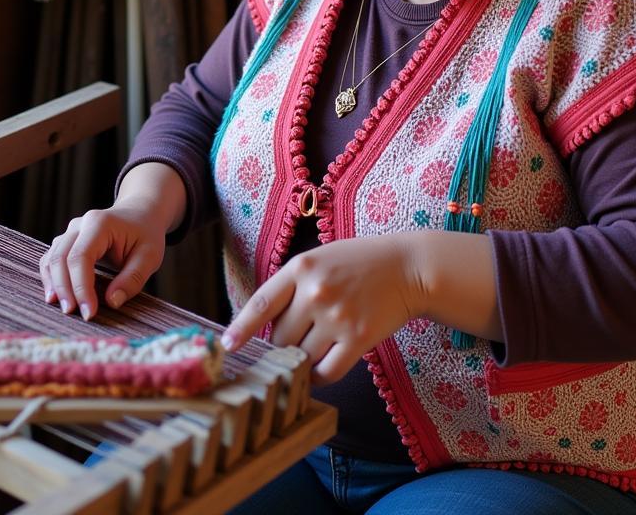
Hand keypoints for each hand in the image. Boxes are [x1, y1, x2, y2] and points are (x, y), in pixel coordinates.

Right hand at [39, 196, 167, 321]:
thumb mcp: (150, 256)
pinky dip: (51, 278)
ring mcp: (70, 231)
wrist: (139, 214)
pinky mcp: (66, 241)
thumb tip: (111, 302)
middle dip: (65, 289)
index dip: (81, 287)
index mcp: (100, 224)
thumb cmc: (145, 235)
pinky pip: (51, 259)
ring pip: (52, 259)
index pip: (81, 257)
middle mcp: (80, 225)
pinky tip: (55, 297)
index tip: (89, 312)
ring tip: (64, 308)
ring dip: (54, 285)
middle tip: (73, 314)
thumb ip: (133, 279)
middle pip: (60, 258)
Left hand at [221, 236, 422, 384]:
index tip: (226, 346)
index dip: (240, 328)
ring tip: (314, 350)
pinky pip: (328, 371)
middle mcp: (315, 291)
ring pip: (302, 357)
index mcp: (301, 267)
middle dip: (282, 346)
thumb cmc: (360, 262)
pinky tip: (323, 368)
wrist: (408, 268)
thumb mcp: (320, 259)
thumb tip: (264, 325)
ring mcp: (337, 315)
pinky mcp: (358, 338)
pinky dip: (321, 376)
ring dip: (303, 362)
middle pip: (280, 338)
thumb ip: (293, 285)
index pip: (261, 304)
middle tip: (296, 340)